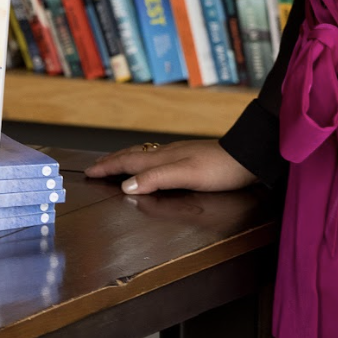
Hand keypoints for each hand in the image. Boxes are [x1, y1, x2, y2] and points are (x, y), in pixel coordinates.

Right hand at [84, 139, 258, 194]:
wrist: (248, 157)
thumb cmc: (221, 169)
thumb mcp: (187, 175)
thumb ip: (157, 178)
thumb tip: (126, 184)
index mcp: (164, 158)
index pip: (128, 162)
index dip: (108, 167)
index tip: (89, 171)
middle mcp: (169, 153)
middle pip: (134, 155)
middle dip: (112, 161)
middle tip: (95, 167)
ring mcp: (180, 154)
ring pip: (145, 156)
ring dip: (127, 160)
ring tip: (116, 164)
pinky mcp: (190, 157)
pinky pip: (157, 159)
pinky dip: (144, 163)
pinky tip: (151, 166)